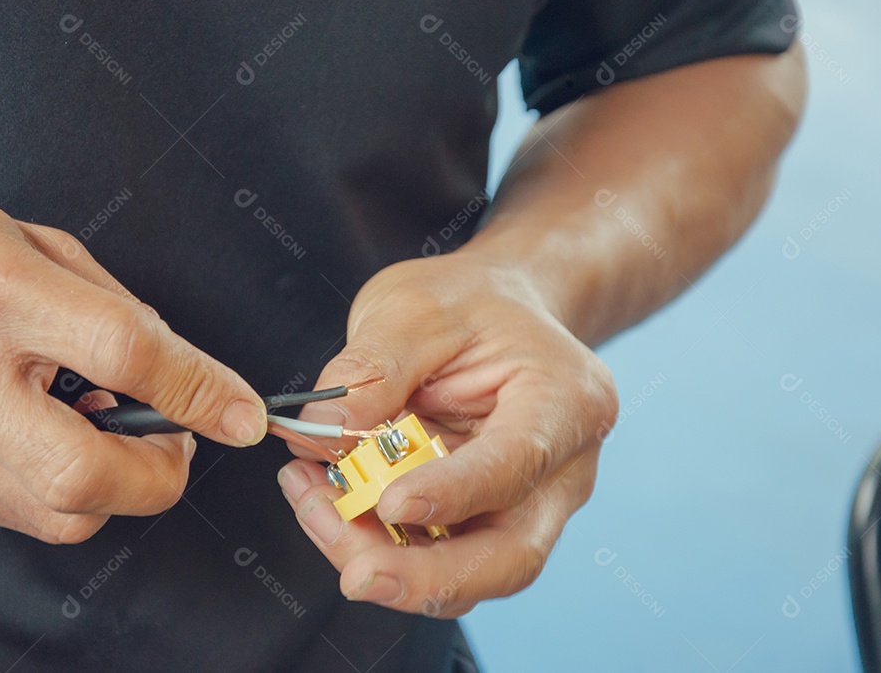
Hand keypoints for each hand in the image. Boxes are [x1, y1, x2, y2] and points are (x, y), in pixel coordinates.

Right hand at [0, 192, 265, 542]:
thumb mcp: (22, 238)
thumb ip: (108, 303)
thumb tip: (180, 367)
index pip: (123, 352)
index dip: (200, 389)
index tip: (240, 411)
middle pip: (87, 472)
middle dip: (163, 472)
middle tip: (177, 438)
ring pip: (61, 512)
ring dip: (119, 487)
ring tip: (113, 434)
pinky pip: (21, 514)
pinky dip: (67, 491)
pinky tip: (61, 444)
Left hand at [277, 252, 616, 617]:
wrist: (498, 308)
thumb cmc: (469, 301)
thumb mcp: (414, 307)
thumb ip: (372, 368)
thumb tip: (319, 435)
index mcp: (564, 401)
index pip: (516, 464)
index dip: (454, 494)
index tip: (390, 504)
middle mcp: (560, 469)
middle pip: (510, 557)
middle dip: (426, 578)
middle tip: (353, 575)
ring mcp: (528, 504)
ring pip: (470, 574)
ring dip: (388, 563)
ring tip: (316, 512)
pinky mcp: (485, 522)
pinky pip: (438, 556)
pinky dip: (379, 545)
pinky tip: (326, 507)